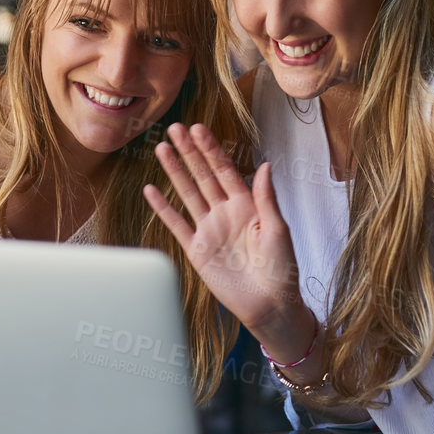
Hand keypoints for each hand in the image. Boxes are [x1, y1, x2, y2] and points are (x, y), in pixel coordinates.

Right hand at [143, 122, 304, 340]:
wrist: (270, 305)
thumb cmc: (281, 268)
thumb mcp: (278, 229)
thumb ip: (266, 198)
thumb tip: (265, 165)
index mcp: (247, 205)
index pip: (225, 170)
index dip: (211, 149)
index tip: (199, 129)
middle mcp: (225, 213)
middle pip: (203, 176)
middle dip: (189, 152)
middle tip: (174, 128)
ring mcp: (209, 230)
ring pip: (188, 194)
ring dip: (175, 172)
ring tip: (161, 149)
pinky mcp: (197, 250)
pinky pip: (177, 224)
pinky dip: (163, 208)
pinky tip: (152, 190)